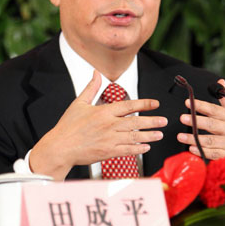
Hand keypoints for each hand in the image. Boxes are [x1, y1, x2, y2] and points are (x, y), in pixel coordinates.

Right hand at [30, 70, 166, 178]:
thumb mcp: (78, 103)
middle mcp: (109, 125)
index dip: (144, 104)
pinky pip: (127, 150)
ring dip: (149, 135)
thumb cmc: (68, 126)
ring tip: (160, 134)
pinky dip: (138, 148)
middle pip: (135, 122)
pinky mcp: (108, 152)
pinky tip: (146, 146)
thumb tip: (96, 72)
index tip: (155, 103)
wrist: (60, 148)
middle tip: (164, 121)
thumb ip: (91, 88)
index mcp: (103, 112)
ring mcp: (109, 140)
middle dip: (152, 121)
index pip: (128, 106)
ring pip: (134, 137)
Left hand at [177, 79, 224, 160]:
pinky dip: (202, 152)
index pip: (215, 110)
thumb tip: (220, 82)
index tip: (188, 102)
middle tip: (182, 118)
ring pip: (210, 141)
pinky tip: (191, 149)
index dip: (201, 105)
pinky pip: (213, 154)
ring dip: (194, 139)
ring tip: (180, 136)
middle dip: (196, 121)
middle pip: (212, 125)